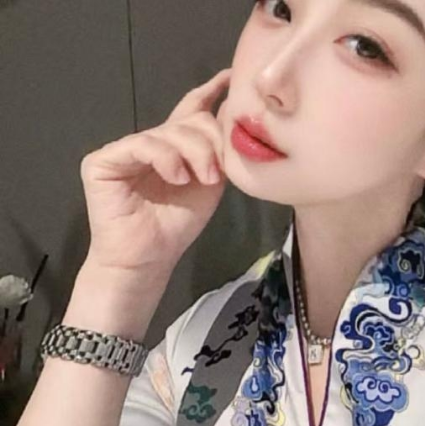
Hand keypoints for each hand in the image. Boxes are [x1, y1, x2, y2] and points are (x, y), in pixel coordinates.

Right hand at [79, 67, 232, 278]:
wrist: (148, 260)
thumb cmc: (176, 226)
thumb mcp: (209, 185)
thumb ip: (218, 152)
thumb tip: (232, 114)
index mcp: (175, 148)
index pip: (191, 111)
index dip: (210, 92)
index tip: (231, 77)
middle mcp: (150, 143)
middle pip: (188, 121)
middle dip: (210, 141)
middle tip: (216, 172)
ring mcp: (124, 150)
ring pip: (169, 132)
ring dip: (194, 153)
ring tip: (204, 179)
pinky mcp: (103, 161)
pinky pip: (141, 145)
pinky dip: (164, 158)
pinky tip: (177, 176)